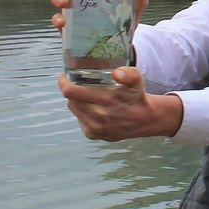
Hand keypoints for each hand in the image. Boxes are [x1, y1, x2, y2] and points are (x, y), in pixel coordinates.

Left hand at [59, 68, 183, 140]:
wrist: (144, 119)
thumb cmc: (136, 97)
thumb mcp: (136, 81)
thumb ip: (129, 74)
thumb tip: (117, 73)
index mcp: (105, 101)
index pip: (71, 92)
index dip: (64, 82)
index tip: (66, 76)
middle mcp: (98, 117)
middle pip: (71, 100)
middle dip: (72, 90)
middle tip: (79, 84)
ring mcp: (94, 128)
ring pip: (73, 108)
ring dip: (77, 101)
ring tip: (87, 96)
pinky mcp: (93, 135)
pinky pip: (79, 119)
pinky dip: (83, 112)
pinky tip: (93, 108)